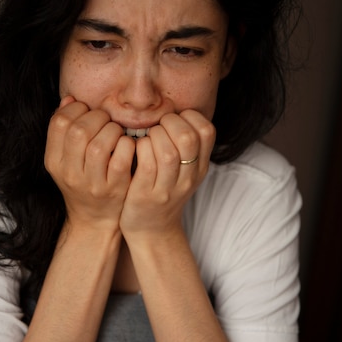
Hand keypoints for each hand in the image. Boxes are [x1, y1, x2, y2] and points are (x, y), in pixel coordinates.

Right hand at [45, 97, 135, 229]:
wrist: (94, 220)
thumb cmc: (84, 182)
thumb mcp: (66, 159)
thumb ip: (65, 131)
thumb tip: (70, 100)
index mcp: (54, 162)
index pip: (60, 122)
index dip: (76, 109)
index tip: (87, 113)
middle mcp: (70, 173)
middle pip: (79, 130)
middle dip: (97, 117)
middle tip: (106, 121)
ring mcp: (92, 183)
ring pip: (99, 143)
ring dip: (112, 130)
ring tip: (116, 133)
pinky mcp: (114, 188)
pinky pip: (121, 158)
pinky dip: (126, 145)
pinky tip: (126, 146)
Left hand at [120, 110, 214, 236]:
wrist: (152, 230)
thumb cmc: (163, 191)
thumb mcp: (184, 170)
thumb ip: (186, 145)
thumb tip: (177, 110)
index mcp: (200, 167)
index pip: (207, 131)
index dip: (189, 117)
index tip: (174, 120)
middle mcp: (188, 178)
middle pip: (188, 139)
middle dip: (169, 124)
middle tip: (158, 128)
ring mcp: (167, 188)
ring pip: (167, 152)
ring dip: (153, 136)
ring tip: (146, 138)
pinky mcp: (146, 195)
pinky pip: (145, 164)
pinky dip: (139, 149)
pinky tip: (134, 149)